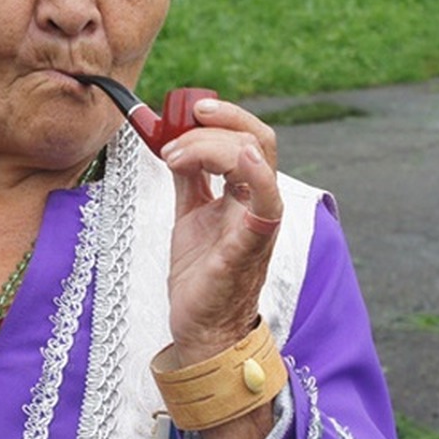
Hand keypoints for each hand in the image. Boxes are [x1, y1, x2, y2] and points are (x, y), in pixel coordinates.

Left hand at [159, 97, 281, 367]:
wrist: (200, 328)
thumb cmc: (201, 275)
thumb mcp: (189, 215)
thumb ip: (189, 179)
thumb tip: (172, 142)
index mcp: (245, 194)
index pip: (248, 138)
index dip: (224, 116)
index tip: (189, 110)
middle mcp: (259, 203)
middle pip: (257, 140)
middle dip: (218, 124)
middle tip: (177, 133)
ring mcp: (258, 223)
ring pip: (258, 161)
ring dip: (211, 146)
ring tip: (175, 156)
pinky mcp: (249, 246)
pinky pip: (266, 206)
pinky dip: (257, 175)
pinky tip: (240, 159)